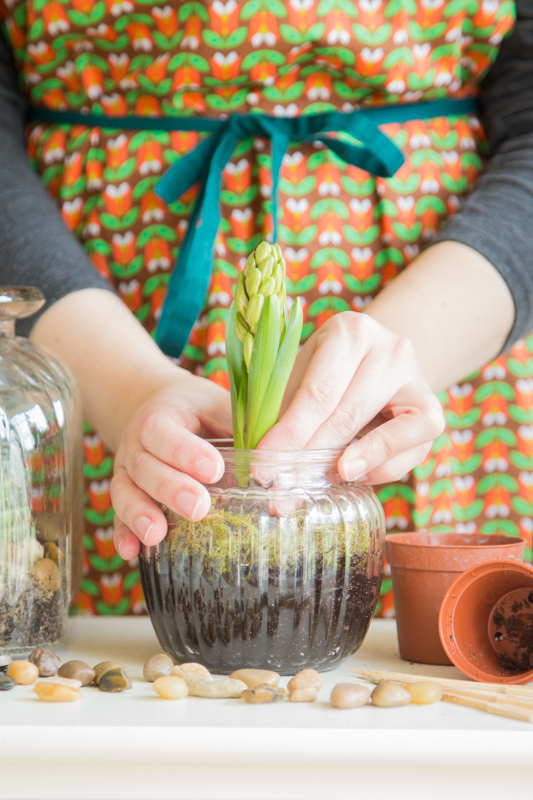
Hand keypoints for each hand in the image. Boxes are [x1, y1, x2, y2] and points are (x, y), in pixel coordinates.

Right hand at [110, 375, 231, 559]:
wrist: (163, 408)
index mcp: (162, 417)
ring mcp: (127, 472)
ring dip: (139, 515)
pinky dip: (122, 535)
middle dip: (170, 488)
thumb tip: (279, 461)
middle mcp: (137, 445)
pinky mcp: (126, 496)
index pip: (163, 431)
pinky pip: (117, 517)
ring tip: (157, 534)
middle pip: (145, 467)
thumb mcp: (220, 407)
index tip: (215, 470)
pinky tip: (131, 553)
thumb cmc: (202, 412)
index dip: (185, 451)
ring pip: (125, 492)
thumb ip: (243, 429)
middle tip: (198, 507)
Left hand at [259, 312, 444, 483]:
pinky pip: (411, 448)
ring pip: (382, 433)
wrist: (378, 363)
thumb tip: (258, 465)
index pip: (315, 393)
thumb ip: (280, 411)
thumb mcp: (300, 378)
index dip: (288, 435)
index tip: (261, 468)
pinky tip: (352, 474)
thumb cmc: (326, 374)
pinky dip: (380, 467)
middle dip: (308, 458)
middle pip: (345, 415)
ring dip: (344, 466)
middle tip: (279, 492)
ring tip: (312, 486)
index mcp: (348, 331)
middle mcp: (389, 348)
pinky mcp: (433, 410)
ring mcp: (417, 378)